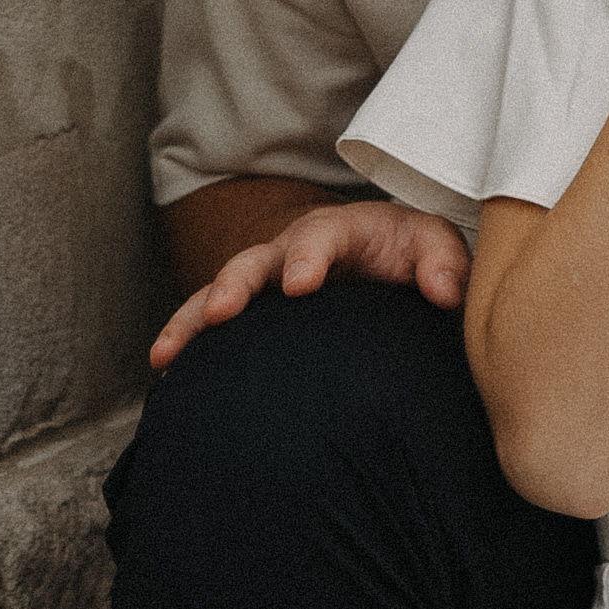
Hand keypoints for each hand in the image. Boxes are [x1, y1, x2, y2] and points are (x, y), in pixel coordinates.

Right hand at [146, 194, 468, 370]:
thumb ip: (443, 262)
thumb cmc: (409, 252)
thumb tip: (443, 292)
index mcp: (336, 231)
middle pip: (253, 262)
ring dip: (191, 321)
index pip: (319, 237)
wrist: (385, 258)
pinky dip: (188, 345)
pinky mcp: (255, 313)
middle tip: (219, 312)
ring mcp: (265, 282)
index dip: (306, 258)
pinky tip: (165, 377)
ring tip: (165, 355)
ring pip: (218, 295)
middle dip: (235, 286)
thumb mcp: (435, 246)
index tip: (299, 285)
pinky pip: (213, 327)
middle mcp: (289, 251)